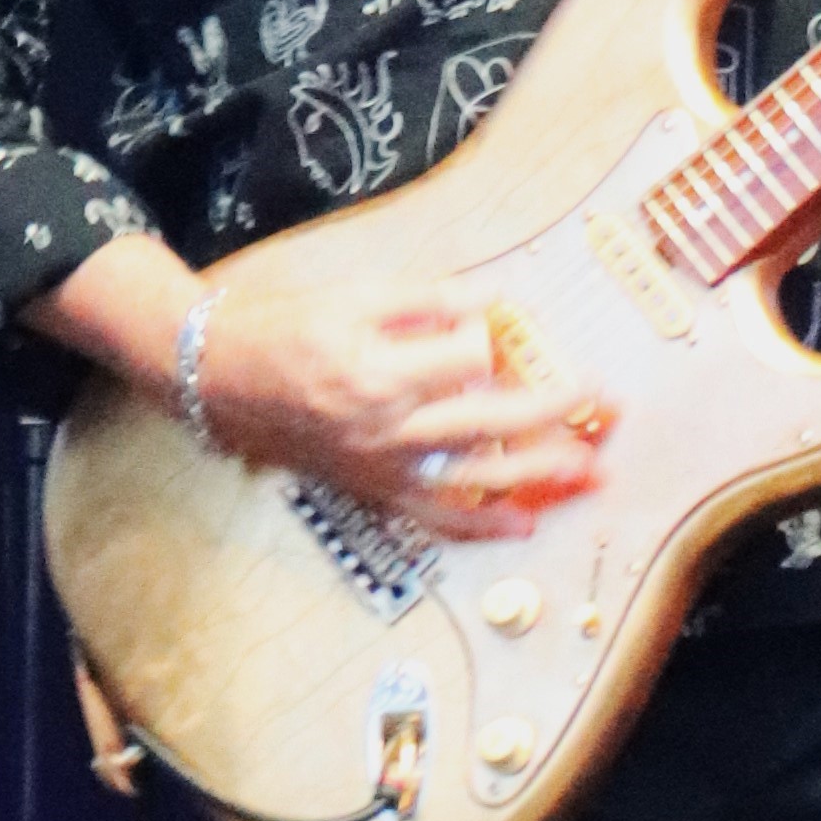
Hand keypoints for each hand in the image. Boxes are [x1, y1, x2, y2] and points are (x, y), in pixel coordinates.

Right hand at [190, 262, 614, 543]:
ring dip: (538, 475)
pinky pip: (433, 518)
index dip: (502, 338)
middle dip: (556, 411)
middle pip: (489, 423)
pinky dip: (481, 527)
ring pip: (473, 479)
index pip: (471, 358)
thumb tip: (497, 303)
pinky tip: (526, 522)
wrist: (213, 377)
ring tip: (591, 470)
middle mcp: (383, 427)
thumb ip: (428, 299)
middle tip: (608, 400)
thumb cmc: (282, 326)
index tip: (516, 324)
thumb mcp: (354, 293)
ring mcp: (378, 467)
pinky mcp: (370, 490)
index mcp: (378, 369)